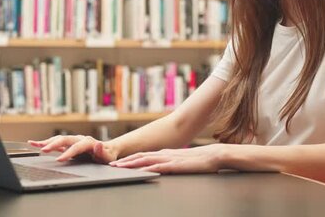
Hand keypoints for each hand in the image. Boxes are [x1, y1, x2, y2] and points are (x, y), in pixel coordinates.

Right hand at [28, 135, 117, 163]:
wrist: (107, 150)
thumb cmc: (107, 155)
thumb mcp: (108, 156)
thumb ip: (102, 152)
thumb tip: (97, 144)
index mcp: (88, 142)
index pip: (76, 147)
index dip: (68, 153)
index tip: (59, 159)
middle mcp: (79, 138)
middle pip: (64, 139)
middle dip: (53, 144)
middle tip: (43, 150)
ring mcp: (73, 140)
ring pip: (58, 139)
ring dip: (46, 142)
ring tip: (35, 144)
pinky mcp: (68, 144)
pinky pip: (55, 142)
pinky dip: (45, 142)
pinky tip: (34, 143)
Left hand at [109, 144, 224, 173]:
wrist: (213, 155)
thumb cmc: (198, 161)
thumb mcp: (180, 162)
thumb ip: (169, 164)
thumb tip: (159, 169)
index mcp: (165, 153)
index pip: (143, 156)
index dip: (129, 159)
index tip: (118, 164)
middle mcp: (164, 154)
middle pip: (140, 156)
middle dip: (125, 161)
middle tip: (112, 166)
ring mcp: (169, 158)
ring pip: (145, 160)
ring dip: (131, 164)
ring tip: (119, 167)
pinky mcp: (175, 165)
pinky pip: (158, 166)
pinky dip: (147, 168)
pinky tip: (139, 171)